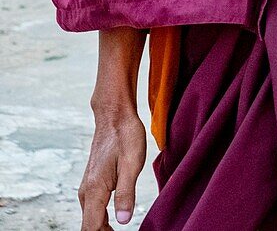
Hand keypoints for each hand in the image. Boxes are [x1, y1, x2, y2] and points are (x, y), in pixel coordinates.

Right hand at [78, 109, 145, 229]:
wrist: (114, 115)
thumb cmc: (125, 135)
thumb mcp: (132, 163)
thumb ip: (126, 193)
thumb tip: (123, 221)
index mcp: (95, 189)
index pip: (91, 228)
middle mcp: (86, 191)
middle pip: (90, 226)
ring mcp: (88, 187)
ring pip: (91, 218)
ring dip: (102, 228)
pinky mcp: (93, 182)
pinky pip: (94, 208)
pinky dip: (101, 219)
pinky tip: (114, 220)